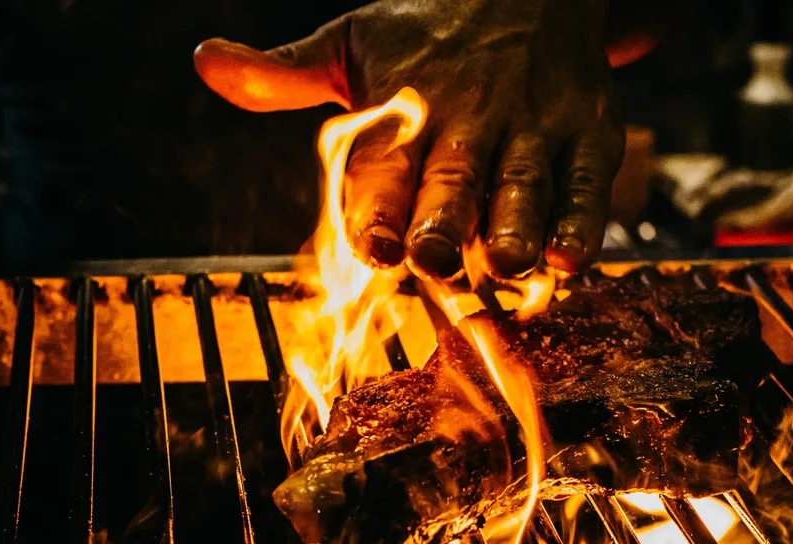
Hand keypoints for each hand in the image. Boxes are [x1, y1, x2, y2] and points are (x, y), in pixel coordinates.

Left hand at [194, 0, 624, 279]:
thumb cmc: (428, 34)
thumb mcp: (350, 42)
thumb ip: (283, 71)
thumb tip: (205, 64)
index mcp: (408, 106)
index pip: (386, 166)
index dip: (378, 208)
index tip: (373, 246)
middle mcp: (471, 120)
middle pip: (455, 180)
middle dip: (445, 221)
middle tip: (435, 260)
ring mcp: (534, 129)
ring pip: (525, 185)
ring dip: (517, 224)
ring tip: (509, 261)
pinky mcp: (587, 136)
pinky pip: (588, 182)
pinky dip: (582, 219)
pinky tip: (570, 256)